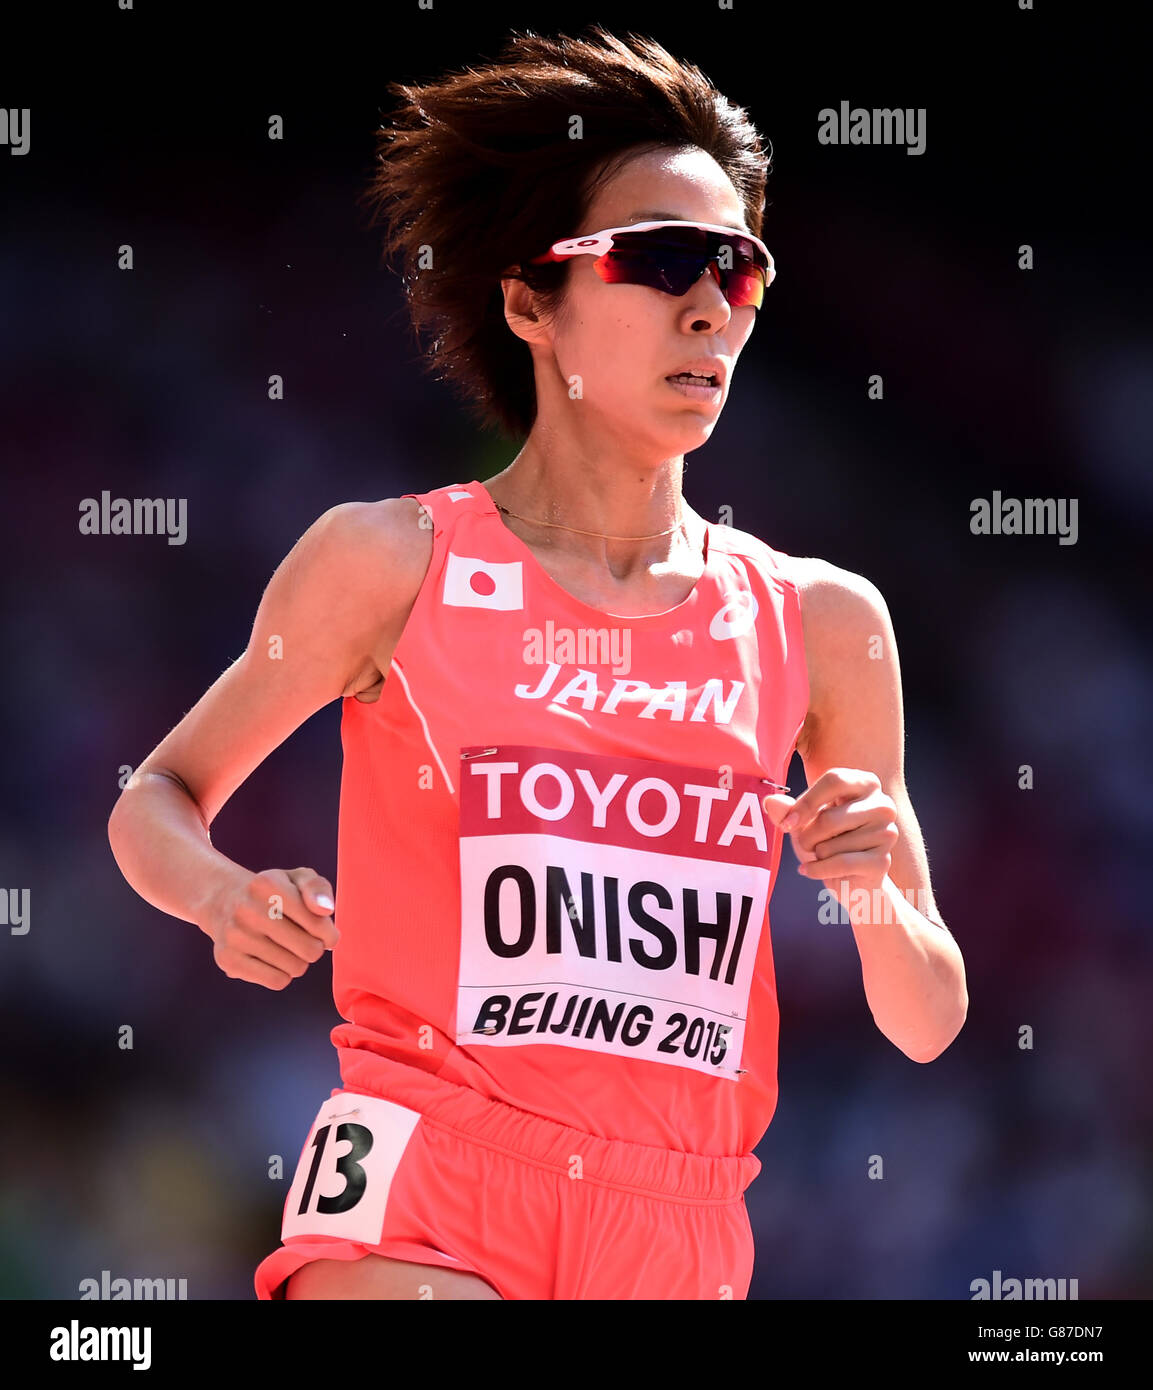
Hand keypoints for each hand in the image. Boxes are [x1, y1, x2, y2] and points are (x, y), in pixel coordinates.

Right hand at [201, 865, 339, 989]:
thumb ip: (317, 888)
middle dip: (315, 947)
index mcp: (268, 884)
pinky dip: (282, 974)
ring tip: (286, 947)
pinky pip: (276, 981)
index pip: (318, 922)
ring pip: (295, 967)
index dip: (329, 932)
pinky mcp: (227, 959)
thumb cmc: (271, 892)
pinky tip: (273, 959)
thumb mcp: (297, 878)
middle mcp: (248, 909)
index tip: (323, 932)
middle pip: (310, 949)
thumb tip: (326, 909)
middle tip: (304, 940)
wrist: (222, 901)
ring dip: (298, 961)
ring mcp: (235, 936)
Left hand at [763, 769, 898, 896]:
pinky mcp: (882, 861)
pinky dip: (817, 870)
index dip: (805, 803)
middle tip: (809, 845)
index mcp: (865, 783)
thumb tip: (770, 802)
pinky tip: (811, 871)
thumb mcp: (803, 822)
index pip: (834, 780)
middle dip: (807, 837)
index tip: (787, 824)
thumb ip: (787, 811)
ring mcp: (887, 833)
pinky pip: (839, 864)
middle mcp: (883, 804)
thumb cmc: (827, 841)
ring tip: (825, 856)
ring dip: (817, 855)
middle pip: (829, 818)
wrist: (850, 881)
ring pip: (831, 845)